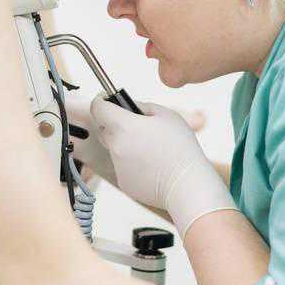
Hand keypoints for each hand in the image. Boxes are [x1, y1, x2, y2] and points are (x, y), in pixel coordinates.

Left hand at [66, 92, 206, 189]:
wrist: (187, 184)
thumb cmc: (181, 149)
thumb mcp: (167, 115)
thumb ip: (143, 106)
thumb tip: (130, 106)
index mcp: (123, 126)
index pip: (98, 108)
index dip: (101, 101)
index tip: (106, 100)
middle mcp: (115, 146)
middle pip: (103, 129)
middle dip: (114, 124)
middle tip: (136, 126)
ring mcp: (118, 166)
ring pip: (115, 149)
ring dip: (126, 145)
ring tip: (151, 149)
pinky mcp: (123, 182)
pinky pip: (123, 167)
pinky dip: (133, 164)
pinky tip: (152, 165)